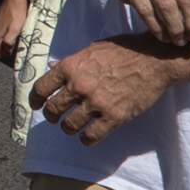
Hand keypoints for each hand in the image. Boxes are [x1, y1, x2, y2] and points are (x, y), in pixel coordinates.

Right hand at [0, 0, 28, 63]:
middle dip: (1, 52)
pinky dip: (1, 39)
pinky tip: (9, 38)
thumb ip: (9, 43)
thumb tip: (6, 52)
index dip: (3, 57)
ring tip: (11, 48)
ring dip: (1, 45)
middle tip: (12, 56)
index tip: (12, 60)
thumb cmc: (16, 15)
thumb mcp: (15, 31)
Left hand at [30, 36, 182, 144]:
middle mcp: (79, 86)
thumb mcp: (91, 50)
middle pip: (53, 109)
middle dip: (51, 116)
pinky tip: (87, 138)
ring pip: (70, 125)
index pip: (41, 88)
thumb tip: (53, 68)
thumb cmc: (123, 50)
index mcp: (70, 67)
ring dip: (68, 128)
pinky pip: (92, 135)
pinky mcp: (114, 116)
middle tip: (55, 118)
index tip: (36, 105)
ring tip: (71, 127)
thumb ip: (72, 62)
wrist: (154, 59)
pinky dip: (86, 139)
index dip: (35, 99)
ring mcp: (96, 102)